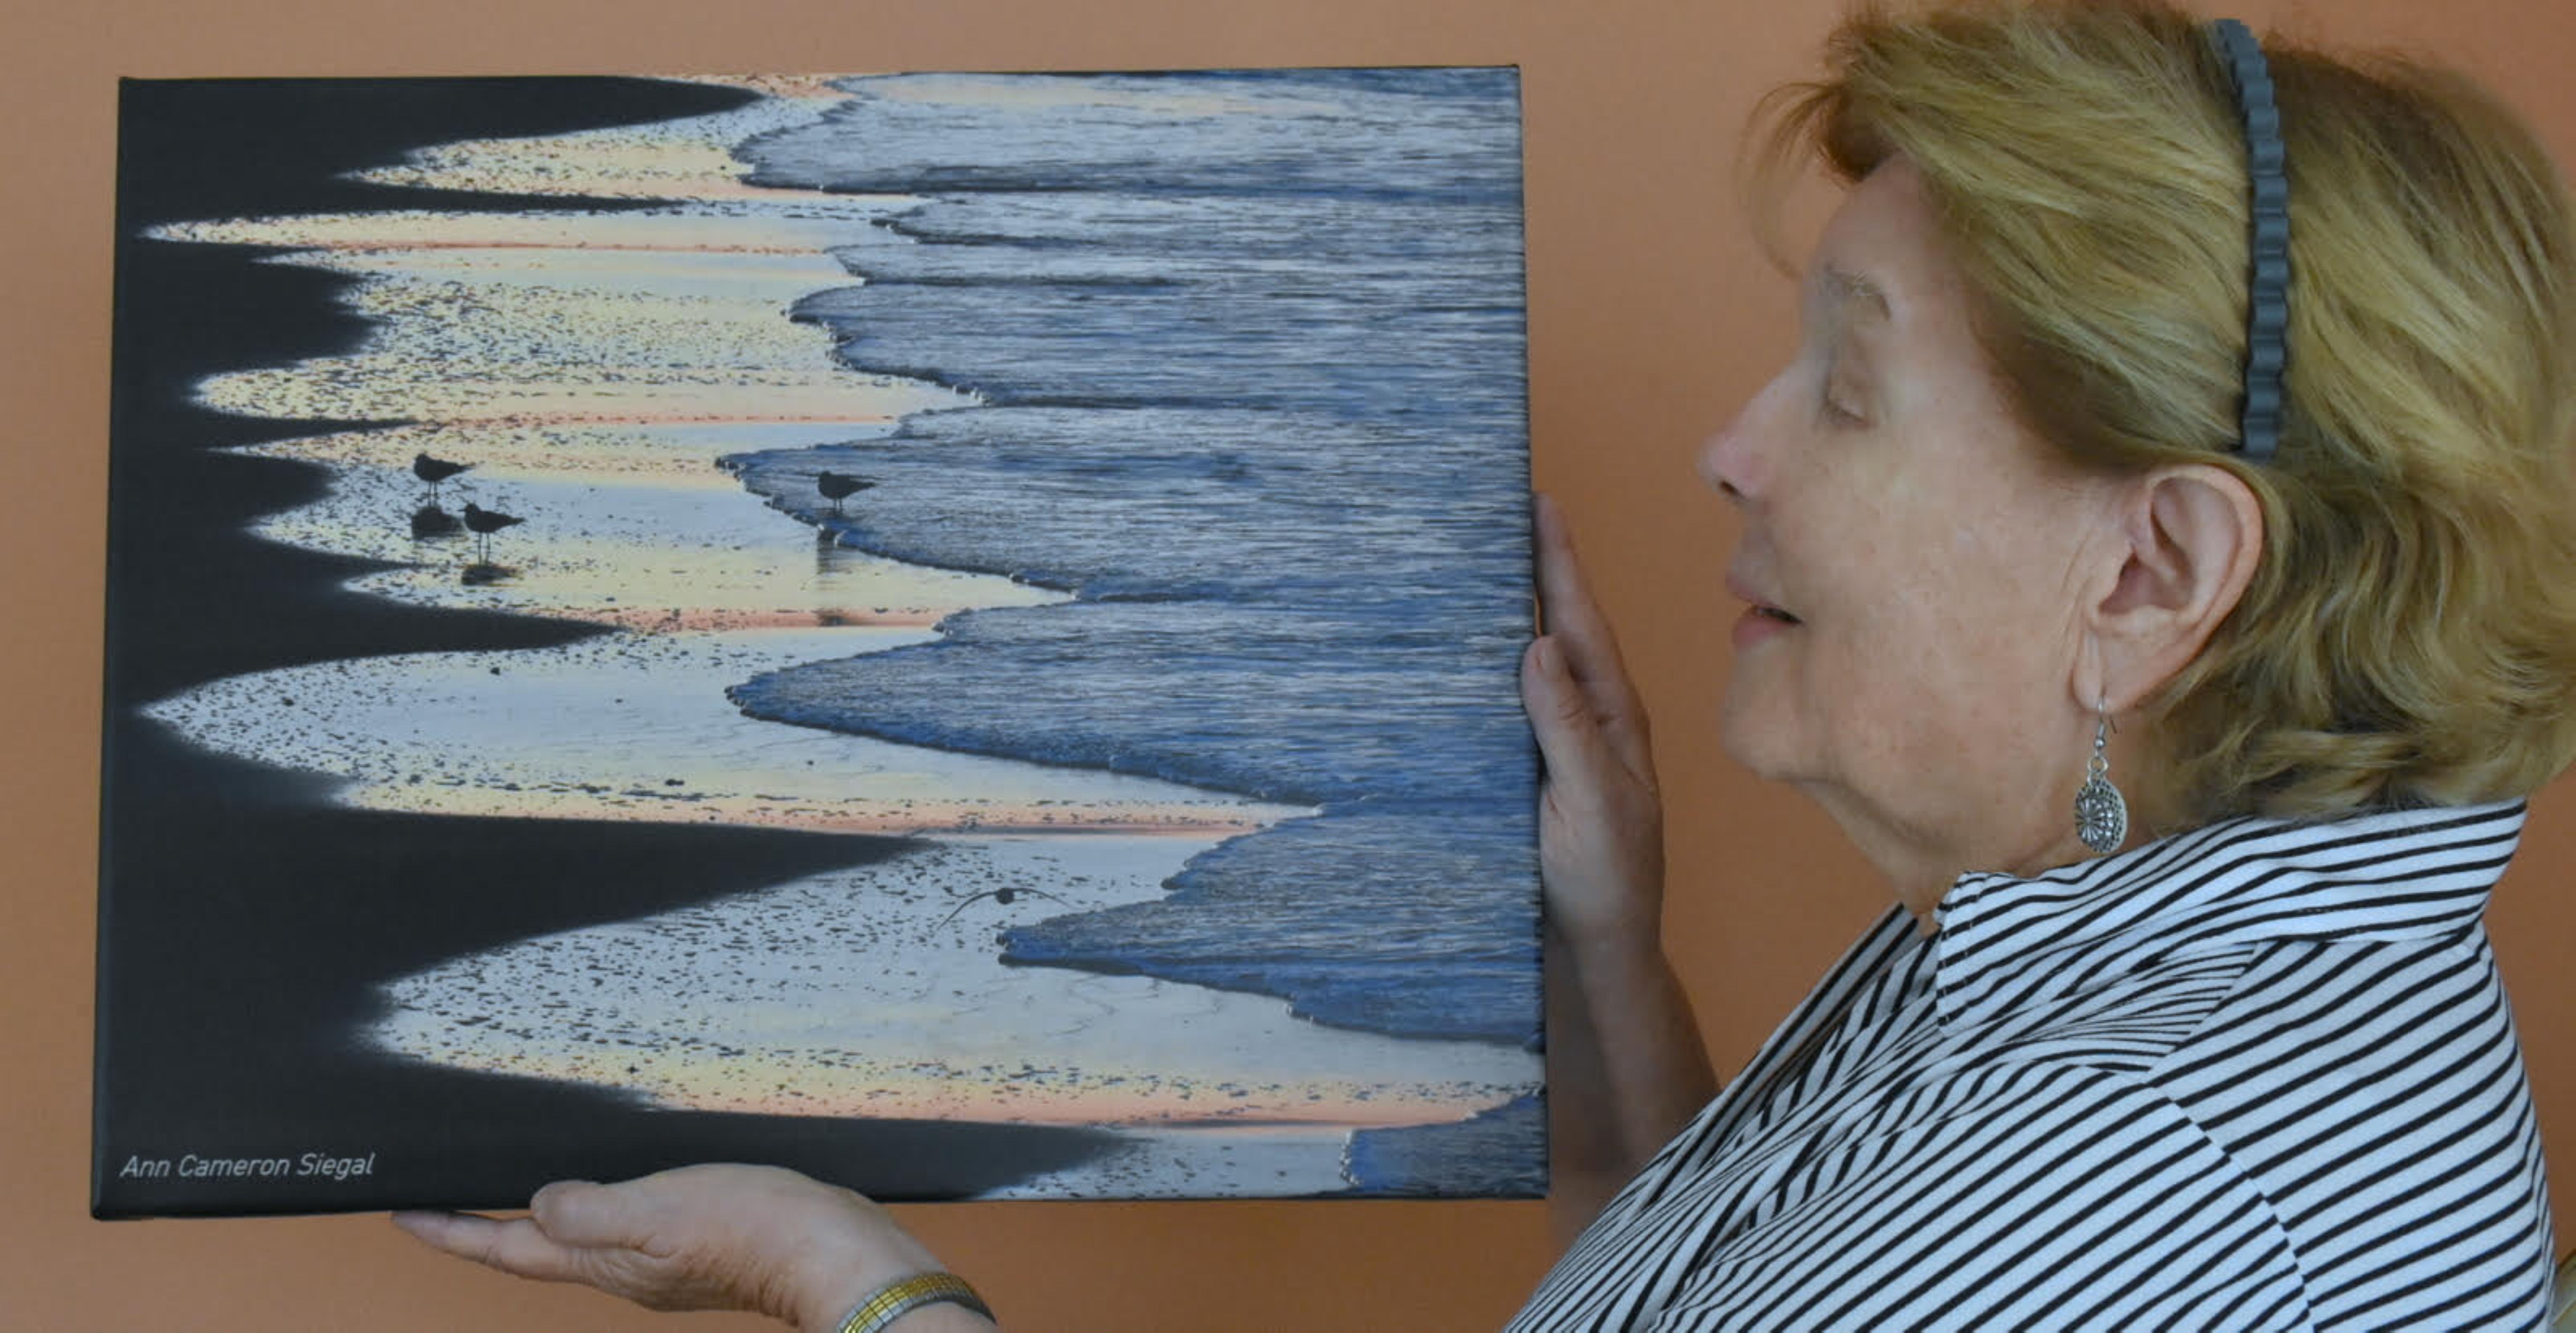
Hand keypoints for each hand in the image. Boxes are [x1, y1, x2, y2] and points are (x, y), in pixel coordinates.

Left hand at [393, 1163, 968, 1331]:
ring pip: (578, 1239)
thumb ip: (594, 1209)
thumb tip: (535, 1204)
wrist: (835, 1252)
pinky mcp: (694, 1244)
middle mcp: (623, 1269)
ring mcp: (658, 1261)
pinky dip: (597, 1206)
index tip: (405, 1211)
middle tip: (445, 1200)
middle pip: (533, 1250)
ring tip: (511, 1191)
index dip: (453, 1232)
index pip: (507, 1249)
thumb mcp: (664, 1210)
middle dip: (485, 1227)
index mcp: (606, 1262)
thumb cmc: (759, 1231)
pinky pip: (625, 1226)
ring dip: (538, 1216)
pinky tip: (608, 1188)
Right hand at [1521, 494, 1665, 958]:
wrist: (1601, 950)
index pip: (1580, 623)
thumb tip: (1537, 645)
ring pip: (1535, 659)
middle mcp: (1590, 719)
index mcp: (1613, 717)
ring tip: (1482, 558)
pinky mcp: (1534, 770)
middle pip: (1559, 627)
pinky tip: (1466, 653)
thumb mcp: (1590, 803)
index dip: (1560, 563)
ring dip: (1513, 610)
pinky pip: (1512, 702)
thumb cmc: (1605, 881)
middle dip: (1536, 567)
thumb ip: (1565, 728)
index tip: (1541, 503)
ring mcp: (1563, 743)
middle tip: (1505, 508)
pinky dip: (1491, 666)